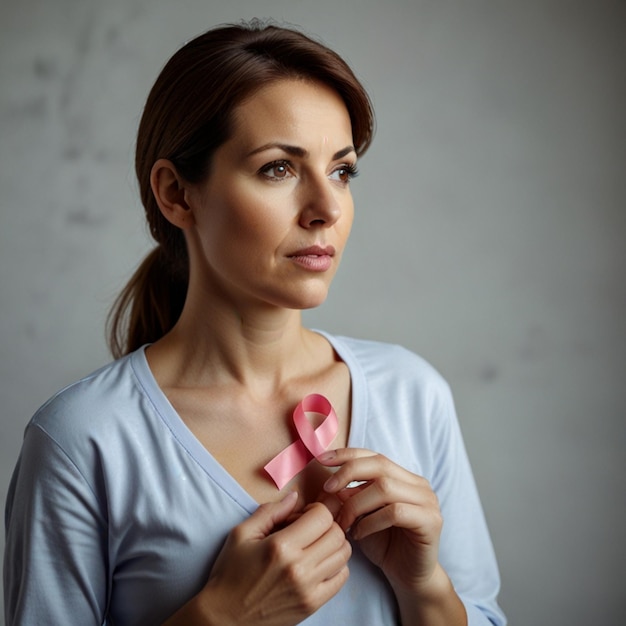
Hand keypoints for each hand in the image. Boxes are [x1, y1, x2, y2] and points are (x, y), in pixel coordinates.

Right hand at [193, 492, 350, 624]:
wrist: (225, 617)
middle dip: (327, 524)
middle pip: (337, 533)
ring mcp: (308, 588)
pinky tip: (319, 564)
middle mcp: (298, 568)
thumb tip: (295, 497)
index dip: (316, 509)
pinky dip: (336, 566)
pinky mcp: (312, 604)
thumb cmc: (230, 573)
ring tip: (315, 545)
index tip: (304, 514)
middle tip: (311, 528)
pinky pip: (341, 578)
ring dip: (333, 544)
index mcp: (280, 547)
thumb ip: (270, 511)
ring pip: (344, 554)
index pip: (322, 516)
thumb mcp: (242, 534)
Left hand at [317, 448, 442, 594]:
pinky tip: (358, 534)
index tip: (322, 459)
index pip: (374, 455)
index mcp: (403, 477)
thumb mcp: (362, 514)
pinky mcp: (431, 521)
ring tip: (343, 522)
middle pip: (380, 464)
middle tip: (327, 489)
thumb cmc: (383, 544)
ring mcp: (427, 501)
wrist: (408, 577)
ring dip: (356, 503)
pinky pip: (396, 512)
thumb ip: (351, 495)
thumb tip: (330, 482)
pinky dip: (371, 521)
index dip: (347, 454)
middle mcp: (418, 484)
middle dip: (348, 473)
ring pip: (385, 487)